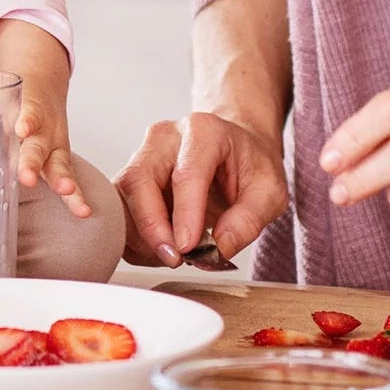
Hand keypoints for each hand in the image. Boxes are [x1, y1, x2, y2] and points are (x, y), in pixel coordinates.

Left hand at [0, 18, 91, 218]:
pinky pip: (70, 176)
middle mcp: (42, 127)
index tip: (23, 127)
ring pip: (59, 162)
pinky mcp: (61, 157)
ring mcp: (54, 142)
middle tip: (26, 176)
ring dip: (63, 179)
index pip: (25, 113)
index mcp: (23, 108)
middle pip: (38, 144)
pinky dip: (78, 195)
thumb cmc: (9, 96)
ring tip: (68, 193)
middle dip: (32, 161)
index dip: (25, 120)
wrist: (44, 78)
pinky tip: (84, 212)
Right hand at [115, 113, 288, 267]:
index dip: (184, 214)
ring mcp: (143, 155)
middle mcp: (165, 137)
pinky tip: (162, 249)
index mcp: (204, 131)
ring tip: (174, 255)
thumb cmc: (251, 165)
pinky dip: (135, 239)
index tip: (186, 248)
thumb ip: (249, 219)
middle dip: (152, 227)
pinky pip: (119, 212)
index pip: (186, 173)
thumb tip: (218, 248)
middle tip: (175, 258)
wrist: (236, 149)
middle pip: (140, 180)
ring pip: (122, 198)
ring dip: (142, 236)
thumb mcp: (270, 191)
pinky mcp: (131, 178)